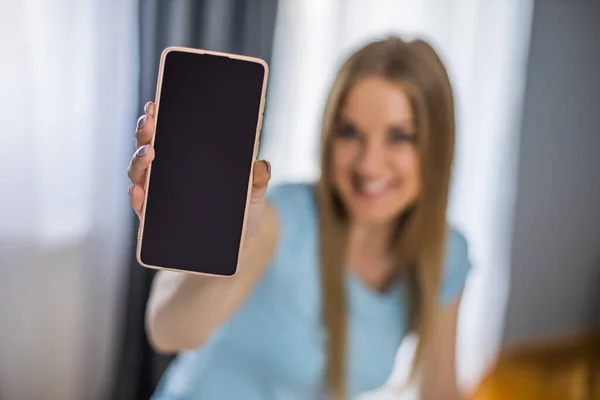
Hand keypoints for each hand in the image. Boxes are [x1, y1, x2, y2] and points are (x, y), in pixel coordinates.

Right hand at [127, 102, 271, 236]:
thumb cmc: (240, 217)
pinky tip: (139, 191)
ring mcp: (159, 201)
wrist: (236, 251)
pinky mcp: (156, 225)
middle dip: (145, 134)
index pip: (167, 136)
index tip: (155, 104)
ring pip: (140, 176)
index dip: (158, 119)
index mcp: (186, 163)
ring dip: (139, 162)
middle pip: (148, 151)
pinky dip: (137, 199)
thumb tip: (262, 164)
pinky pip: (141, 210)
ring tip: (149, 153)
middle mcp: (166, 179)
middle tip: (149, 122)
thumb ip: (258, 180)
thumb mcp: (253, 196)